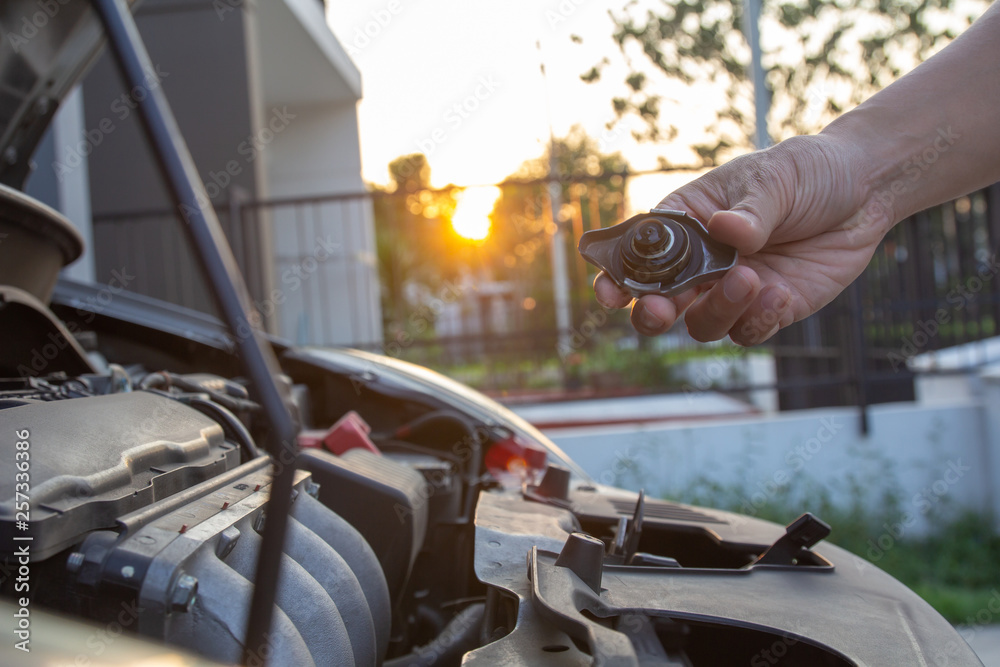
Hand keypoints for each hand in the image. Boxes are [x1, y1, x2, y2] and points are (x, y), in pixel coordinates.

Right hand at [594, 133, 891, 344]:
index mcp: (686, 223)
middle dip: (652, 313)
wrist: (865, 191)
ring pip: (702, 325)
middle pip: (659, 303)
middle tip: (662, 311)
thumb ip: (751, 211)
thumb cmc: (807, 172)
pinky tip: (780, 294)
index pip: (639, 254)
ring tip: (752, 280)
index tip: (611, 292)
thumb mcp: (778, 178)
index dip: (617, 276)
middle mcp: (701, 263)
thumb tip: (726, 231)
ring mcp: (733, 290)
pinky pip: (749, 331)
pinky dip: (758, 320)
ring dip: (716, 311)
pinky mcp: (769, 309)